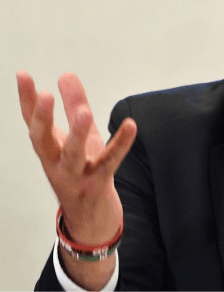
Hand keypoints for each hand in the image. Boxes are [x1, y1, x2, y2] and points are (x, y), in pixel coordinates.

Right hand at [17, 71, 135, 244]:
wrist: (90, 218)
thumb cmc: (82, 171)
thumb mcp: (79, 137)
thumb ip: (74, 106)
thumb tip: (65, 74)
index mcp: (49, 150)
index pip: (33, 122)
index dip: (26, 100)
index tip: (23, 74)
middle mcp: (56, 163)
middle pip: (42, 141)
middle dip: (41, 119)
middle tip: (44, 95)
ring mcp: (75, 176)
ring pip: (73, 155)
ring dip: (78, 135)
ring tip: (85, 113)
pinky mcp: (97, 185)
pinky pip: (110, 162)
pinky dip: (120, 145)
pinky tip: (131, 126)